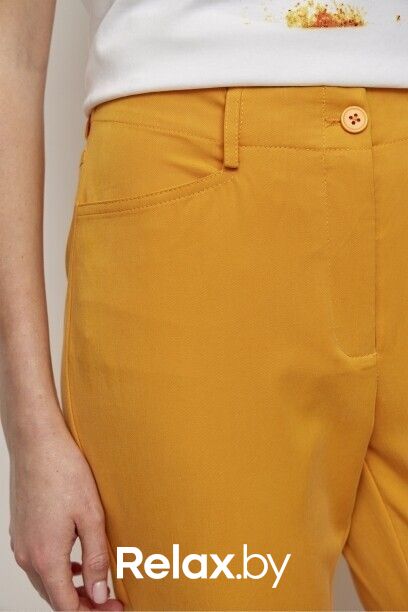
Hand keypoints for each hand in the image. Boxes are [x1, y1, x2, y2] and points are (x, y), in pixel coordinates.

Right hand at [8, 412, 122, 610]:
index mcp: (46, 557)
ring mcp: (21, 542)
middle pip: (54, 597)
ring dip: (69, 588)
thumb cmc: (64, 471)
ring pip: (45, 580)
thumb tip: (99, 594)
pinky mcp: (21, 529)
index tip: (115, 607)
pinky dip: (58, 570)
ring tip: (96, 584)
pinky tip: (76, 560)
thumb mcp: (91, 516)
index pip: (67, 606)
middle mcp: (28, 555)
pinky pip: (39, 562)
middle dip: (82, 604)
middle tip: (110, 599)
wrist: (37, 443)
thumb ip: (96, 559)